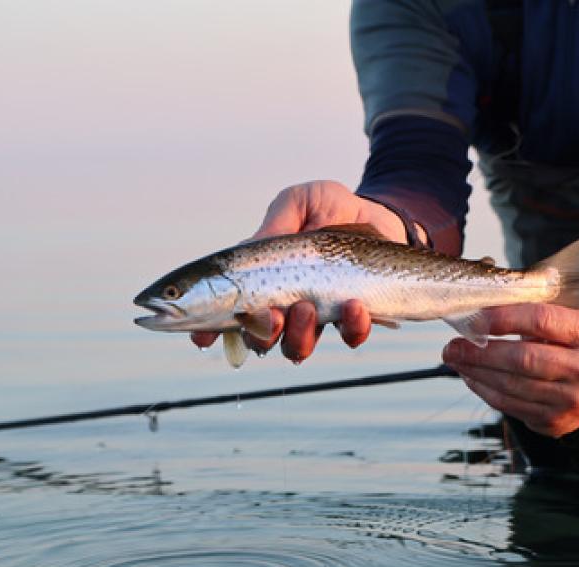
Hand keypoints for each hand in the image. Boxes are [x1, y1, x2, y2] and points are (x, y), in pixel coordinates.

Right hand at [192, 180, 419, 361]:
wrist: (380, 212)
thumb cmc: (332, 206)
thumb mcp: (299, 201)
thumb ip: (275, 224)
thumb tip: (251, 251)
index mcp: (263, 277)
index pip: (228, 309)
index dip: (209, 328)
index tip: (203, 336)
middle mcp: (285, 302)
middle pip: (258, 339)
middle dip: (259, 335)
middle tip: (273, 314)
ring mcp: (318, 314)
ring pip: (296, 348)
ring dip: (297, 335)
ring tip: (307, 307)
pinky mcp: (354, 317)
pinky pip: (349, 336)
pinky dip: (350, 327)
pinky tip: (354, 304)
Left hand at [442, 303, 578, 437]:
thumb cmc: (572, 346)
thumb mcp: (563, 324)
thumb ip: (529, 317)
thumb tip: (479, 311)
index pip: (539, 321)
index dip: (501, 318)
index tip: (472, 318)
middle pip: (520, 359)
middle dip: (477, 352)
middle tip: (451, 346)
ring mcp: (570, 400)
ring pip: (509, 386)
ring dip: (473, 372)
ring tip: (455, 359)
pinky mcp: (555, 421)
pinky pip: (509, 406)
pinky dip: (483, 390)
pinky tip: (471, 376)